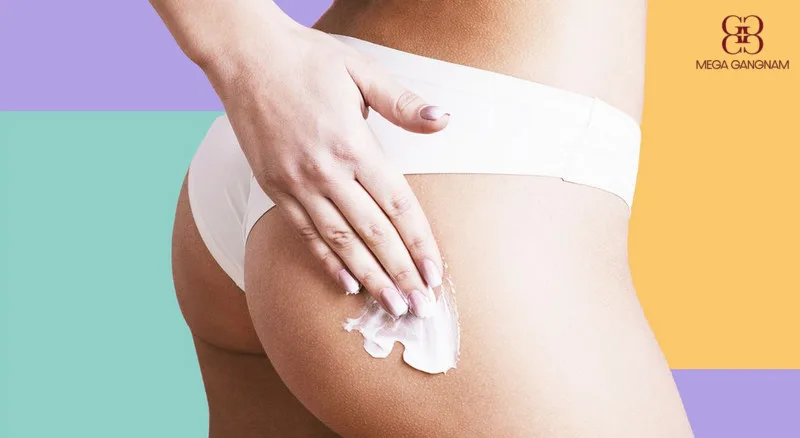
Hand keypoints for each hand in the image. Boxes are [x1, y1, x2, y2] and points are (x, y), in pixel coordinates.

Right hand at [205, 20, 447, 317]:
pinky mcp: (274, 187)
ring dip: (368, 278)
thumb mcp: (360, 70)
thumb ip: (402, 102)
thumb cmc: (307, 59)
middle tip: (420, 309)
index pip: (397, 205)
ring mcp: (296, 184)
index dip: (419, 243)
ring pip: (339, 242)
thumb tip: (442, 119)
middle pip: (373, 234)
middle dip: (400, 274)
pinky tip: (345, 284)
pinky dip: (325, 261)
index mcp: (353, 145)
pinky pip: (304, 233)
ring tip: (390, 307)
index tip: (435, 275)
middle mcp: (326, 172)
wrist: (245, 56)